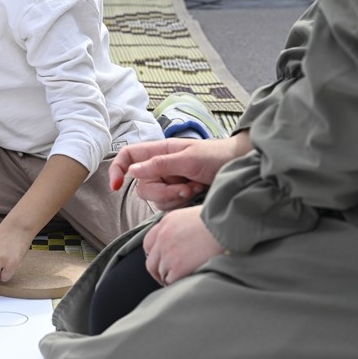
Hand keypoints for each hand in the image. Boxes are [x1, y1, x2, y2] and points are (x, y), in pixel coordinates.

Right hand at [110, 135, 250, 210]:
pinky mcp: (179, 196)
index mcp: (160, 151)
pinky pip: (168, 206)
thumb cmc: (217, 156)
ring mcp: (170, 182)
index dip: (118, 168)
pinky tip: (197, 194)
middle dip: (162, 191)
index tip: (116, 185)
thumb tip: (132, 171)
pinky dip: (181, 203)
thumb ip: (160, 165)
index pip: (129, 156)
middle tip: (185, 188)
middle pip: (142, 185)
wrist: (241, 167)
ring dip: (175, 197)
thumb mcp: (189, 158)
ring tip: (195, 188)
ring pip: (156, 199)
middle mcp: (161, 167)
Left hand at [142, 205, 224, 285]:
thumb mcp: (188, 215)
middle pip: (151, 262)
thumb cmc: (215, 220)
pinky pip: (170, 280)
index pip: (148, 243)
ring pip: (161, 272)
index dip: (154, 255)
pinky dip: (175, 283)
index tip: (160, 261)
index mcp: (165, 224)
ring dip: (168, 277)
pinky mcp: (178, 267)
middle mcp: (162, 238)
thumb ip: (177, 227)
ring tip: (178, 280)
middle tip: (165, 277)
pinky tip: (182, 282)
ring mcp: (169, 253)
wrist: (225, 227)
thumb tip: (178, 239)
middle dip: (157, 271)